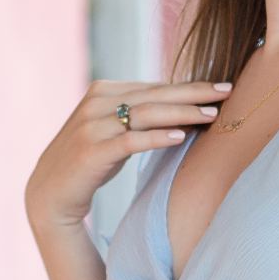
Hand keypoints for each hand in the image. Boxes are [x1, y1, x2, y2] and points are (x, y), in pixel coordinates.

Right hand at [24, 77, 232, 233]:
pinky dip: (157, 137)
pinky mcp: (91, 150)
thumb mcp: (114, 130)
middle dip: (194, 93)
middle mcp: (96, 103)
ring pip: (146, 114)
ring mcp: (92, 125)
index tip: (221, 87)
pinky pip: (131, 140)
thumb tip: (185, 106)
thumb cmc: (92, 160)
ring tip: (212, 116)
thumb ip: (140, 114)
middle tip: (228, 91)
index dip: (189, 86)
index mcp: (104, 91)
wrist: (51, 193)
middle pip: (155, 95)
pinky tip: (181, 137)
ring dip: (182, 113)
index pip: (155, 87)